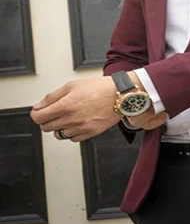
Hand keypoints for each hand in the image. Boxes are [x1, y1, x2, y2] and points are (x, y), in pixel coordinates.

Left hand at [30, 73, 164, 141]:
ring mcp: (80, 128)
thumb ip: (53, 96)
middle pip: (46, 127)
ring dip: (59, 126)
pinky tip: (77, 122)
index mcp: (65, 106)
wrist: (119, 95)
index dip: (36, 113)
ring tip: (67, 116)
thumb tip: (40, 105)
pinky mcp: (89, 134)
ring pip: (58, 134)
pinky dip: (71, 132)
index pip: (39, 117)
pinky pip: (72, 138)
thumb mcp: (73, 85)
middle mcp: (72, 119)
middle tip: (53, 111)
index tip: (39, 110)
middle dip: (46, 119)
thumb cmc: (99, 88)